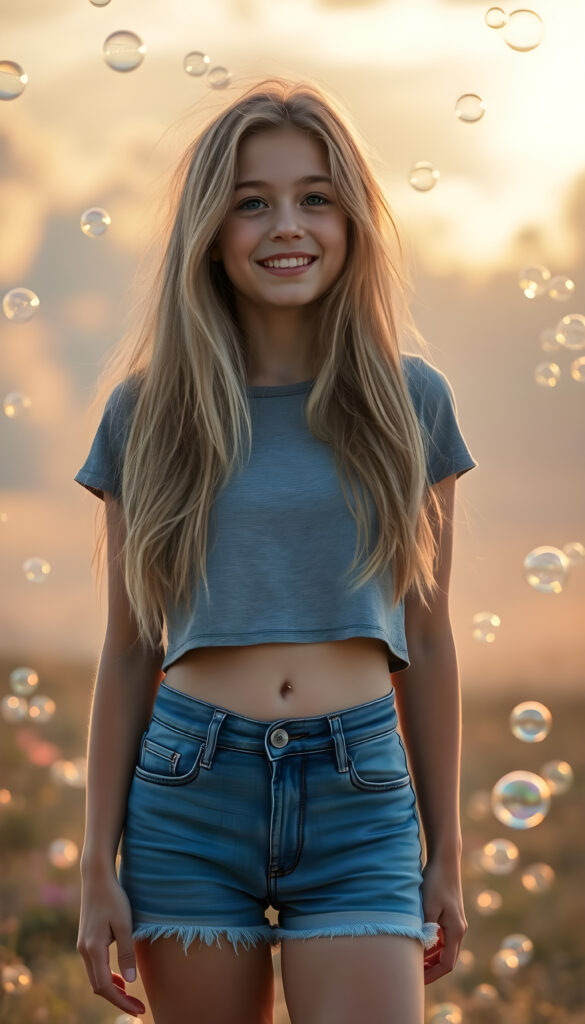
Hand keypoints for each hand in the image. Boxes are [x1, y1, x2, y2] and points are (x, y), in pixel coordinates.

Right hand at [77, 869, 145, 1017]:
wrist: (96, 877)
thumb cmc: (113, 898)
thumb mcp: (124, 924)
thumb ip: (127, 953)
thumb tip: (131, 982)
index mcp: (93, 949)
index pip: (105, 986)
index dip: (122, 1002)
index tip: (139, 1010)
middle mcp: (84, 951)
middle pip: (98, 986)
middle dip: (118, 999)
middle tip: (138, 1007)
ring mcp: (83, 946)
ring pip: (96, 977)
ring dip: (112, 989)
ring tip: (130, 997)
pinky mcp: (86, 940)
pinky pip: (95, 967)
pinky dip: (107, 977)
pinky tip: (120, 978)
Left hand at [420, 857, 467, 984]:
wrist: (444, 860)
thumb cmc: (435, 882)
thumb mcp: (428, 907)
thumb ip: (426, 930)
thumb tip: (422, 951)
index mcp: (456, 931)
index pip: (447, 963)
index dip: (433, 975)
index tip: (418, 981)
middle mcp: (459, 929)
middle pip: (447, 958)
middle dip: (431, 969)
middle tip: (414, 975)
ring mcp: (455, 921)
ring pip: (444, 948)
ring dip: (431, 957)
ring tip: (414, 962)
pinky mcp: (450, 914)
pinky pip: (442, 937)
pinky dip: (432, 944)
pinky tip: (419, 942)